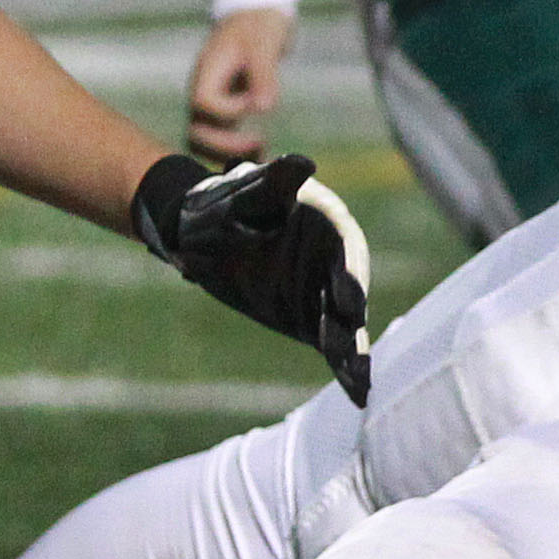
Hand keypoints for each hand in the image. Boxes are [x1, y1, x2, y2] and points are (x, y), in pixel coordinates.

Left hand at [131, 151, 371, 402]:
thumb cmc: (220, 203)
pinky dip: (344, 368)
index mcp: (325, 225)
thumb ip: (273, 182)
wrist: (198, 231)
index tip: (349, 302)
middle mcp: (332, 260)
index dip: (349, 277)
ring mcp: (324, 292)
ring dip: (352, 353)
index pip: (344, 251)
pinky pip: (332, 345)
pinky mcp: (312, 318)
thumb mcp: (243, 190)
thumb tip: (302, 163)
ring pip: (344, 325)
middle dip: (351, 323)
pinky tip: (358, 395)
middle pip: (350, 294)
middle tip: (353, 349)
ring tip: (360, 383)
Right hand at [187, 8, 293, 162]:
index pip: (203, 104)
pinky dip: (237, 153)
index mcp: (206, 74)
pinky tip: (263, 153)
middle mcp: (203, 92)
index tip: (257, 104)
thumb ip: (263, 76)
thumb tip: (263, 108)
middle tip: (260, 143)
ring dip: (229, 155)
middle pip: (196, 133)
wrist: (256, 16)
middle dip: (225, 146)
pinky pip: (221, 141)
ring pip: (204, 143)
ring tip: (261, 152)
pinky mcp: (225, 112)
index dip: (229, 111)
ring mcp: (211, 105)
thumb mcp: (263, 45)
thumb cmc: (258, 26)